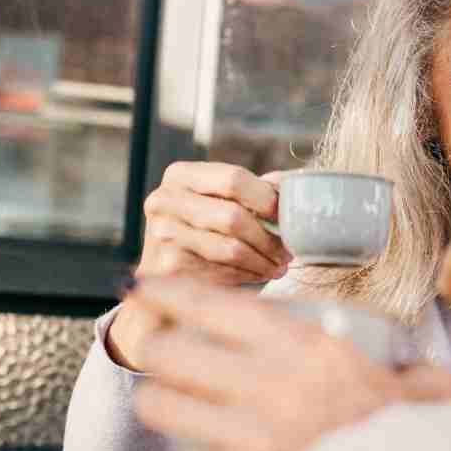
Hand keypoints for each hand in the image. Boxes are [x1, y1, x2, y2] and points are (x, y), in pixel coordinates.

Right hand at [110, 162, 291, 368]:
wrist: (164, 273)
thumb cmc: (206, 231)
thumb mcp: (223, 202)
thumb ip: (254, 192)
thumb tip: (290, 188)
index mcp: (181, 175)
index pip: (232, 178)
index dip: (266, 198)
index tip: (284, 215)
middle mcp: (163, 201)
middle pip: (233, 217)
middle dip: (269, 238)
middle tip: (289, 251)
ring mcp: (161, 234)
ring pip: (230, 249)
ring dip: (263, 261)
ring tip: (280, 266)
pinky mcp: (165, 267)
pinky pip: (220, 272)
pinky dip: (247, 275)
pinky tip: (259, 275)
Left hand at [124, 276, 450, 450]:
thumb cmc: (416, 442)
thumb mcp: (420, 388)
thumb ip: (412, 373)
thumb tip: (427, 374)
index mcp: (308, 349)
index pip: (212, 304)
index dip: (169, 290)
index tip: (150, 286)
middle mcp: (271, 385)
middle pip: (168, 351)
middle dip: (160, 349)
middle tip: (166, 352)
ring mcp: (251, 435)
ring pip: (160, 405)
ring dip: (165, 405)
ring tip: (178, 406)